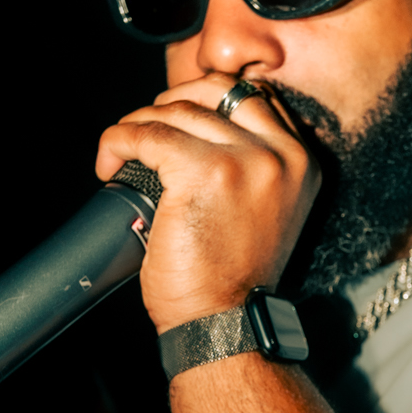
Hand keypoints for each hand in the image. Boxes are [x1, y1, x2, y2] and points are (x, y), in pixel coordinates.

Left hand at [93, 76, 319, 333]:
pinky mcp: (204, 171)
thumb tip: (202, 122)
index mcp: (302, 161)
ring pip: (176, 111)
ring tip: (122, 154)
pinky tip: (109, 164)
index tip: (176, 120)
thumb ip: (253, 164)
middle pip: (216, 90)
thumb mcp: (265, 209)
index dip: (207, 99)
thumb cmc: (233, 276)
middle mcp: (282, 154)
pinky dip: (118, 142)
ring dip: (137, 125)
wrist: (225, 322)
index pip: (254, 96)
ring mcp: (246, 160)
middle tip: (146, 132)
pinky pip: (147, 134)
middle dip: (172, 102)